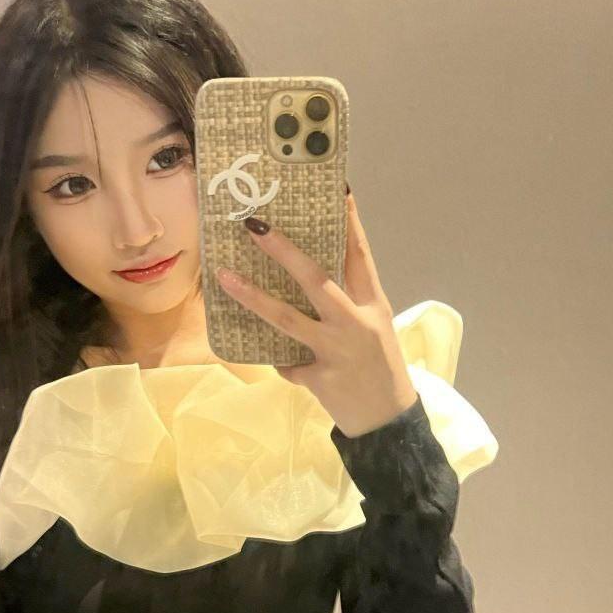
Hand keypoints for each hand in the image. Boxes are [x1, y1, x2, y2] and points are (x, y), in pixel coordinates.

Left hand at [215, 191, 417, 437]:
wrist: (389, 422)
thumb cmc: (379, 368)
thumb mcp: (373, 328)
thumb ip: (345, 304)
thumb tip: (303, 276)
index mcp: (373, 305)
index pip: (360, 255)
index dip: (349, 222)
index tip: (336, 190)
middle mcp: (355, 323)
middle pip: (316, 279)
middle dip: (283, 250)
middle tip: (254, 225)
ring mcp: (335, 351)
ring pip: (286, 319)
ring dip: (252, 296)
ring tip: (224, 276)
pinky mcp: (318, 377)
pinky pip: (285, 362)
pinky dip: (278, 360)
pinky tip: (270, 358)